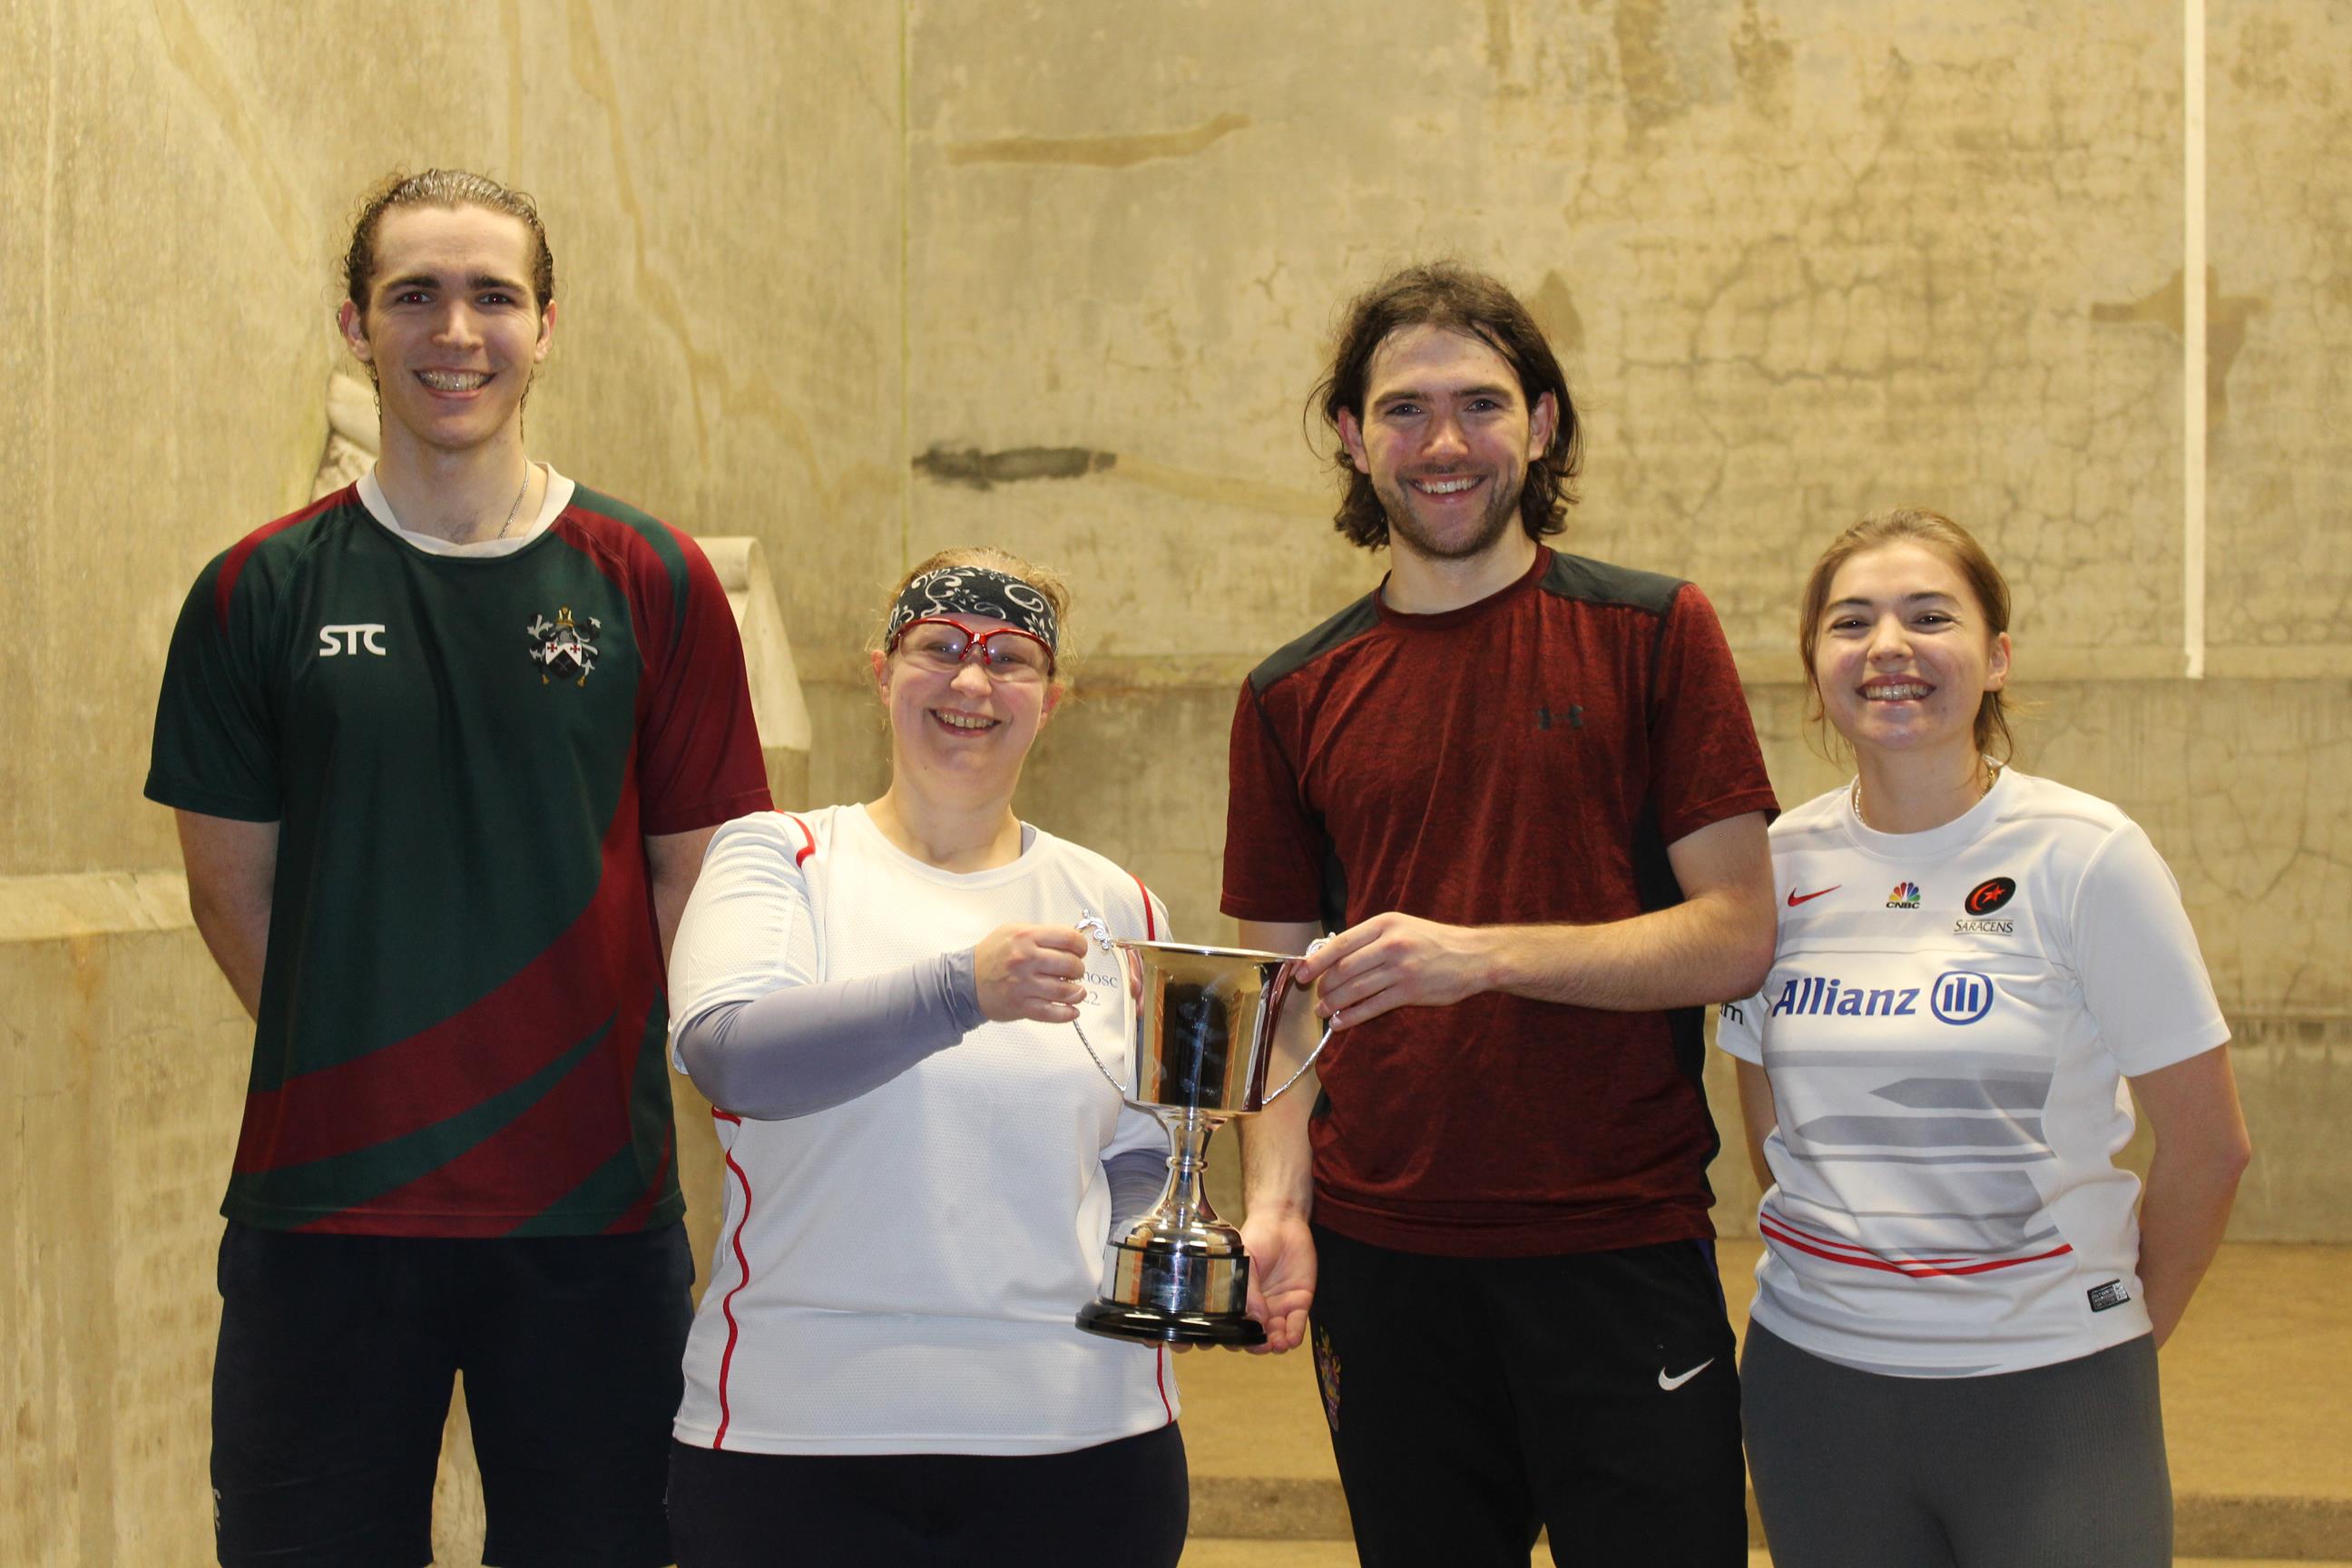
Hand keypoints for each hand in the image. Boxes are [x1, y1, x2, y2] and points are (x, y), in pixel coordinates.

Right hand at [972, 924, 1087, 1022]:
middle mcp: (1025, 959)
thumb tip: (1070, 941)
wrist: (965, 981)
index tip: (1080, 951)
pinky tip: (1072, 1010)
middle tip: (1075, 971)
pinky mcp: (1021, 1006)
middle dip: (1078, 969)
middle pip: (1070, 965)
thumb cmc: (991, 956)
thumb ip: (1040, 934)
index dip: (1080, 946)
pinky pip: (1051, 1012)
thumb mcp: (1012, 931)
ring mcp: (1023, 984)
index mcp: (1026, 937)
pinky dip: (1067, 1014)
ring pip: (1064, 990)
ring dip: (1076, 992)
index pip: (1068, 938)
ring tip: (1077, 991)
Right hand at [1239, 1207, 1316, 1353]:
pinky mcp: (1298, 1304)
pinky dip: (1293, 1335)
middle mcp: (1255, 1309)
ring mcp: (1277, 1308)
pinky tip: (1290, 1339)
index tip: (1231, 1343)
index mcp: (1237, 1300)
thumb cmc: (1256, 1240)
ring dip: (1275, 1343)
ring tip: (1277, 1344)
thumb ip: (1249, 1291)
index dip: (1229, 1338)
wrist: (1283, 1223)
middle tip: (1259, 1345)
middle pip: (1253, 1336)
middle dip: (1256, 1345)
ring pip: (1275, 1335)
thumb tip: (1256, 1321)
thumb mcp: (1245, 1262)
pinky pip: (1296, 1325)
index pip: (1231, 1326)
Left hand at [1293, 911, 1490, 1029]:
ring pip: (1356, 988)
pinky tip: (1341, 1022)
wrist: (1474, 956)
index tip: (1301, 973)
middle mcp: (1391, 944)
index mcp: (1385, 924)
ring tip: (1323, 1011)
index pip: (1340, 943)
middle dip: (1324, 985)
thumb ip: (1371, 939)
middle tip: (1315, 996)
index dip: (1316, 960)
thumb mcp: (1402, 927)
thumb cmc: (1435, 942)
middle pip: (1345, 968)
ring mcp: (1401, 969)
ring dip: (1334, 1003)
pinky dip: (1353, 1016)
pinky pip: (1373, 1006)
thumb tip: (1335, 957)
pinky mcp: (1410, 991)